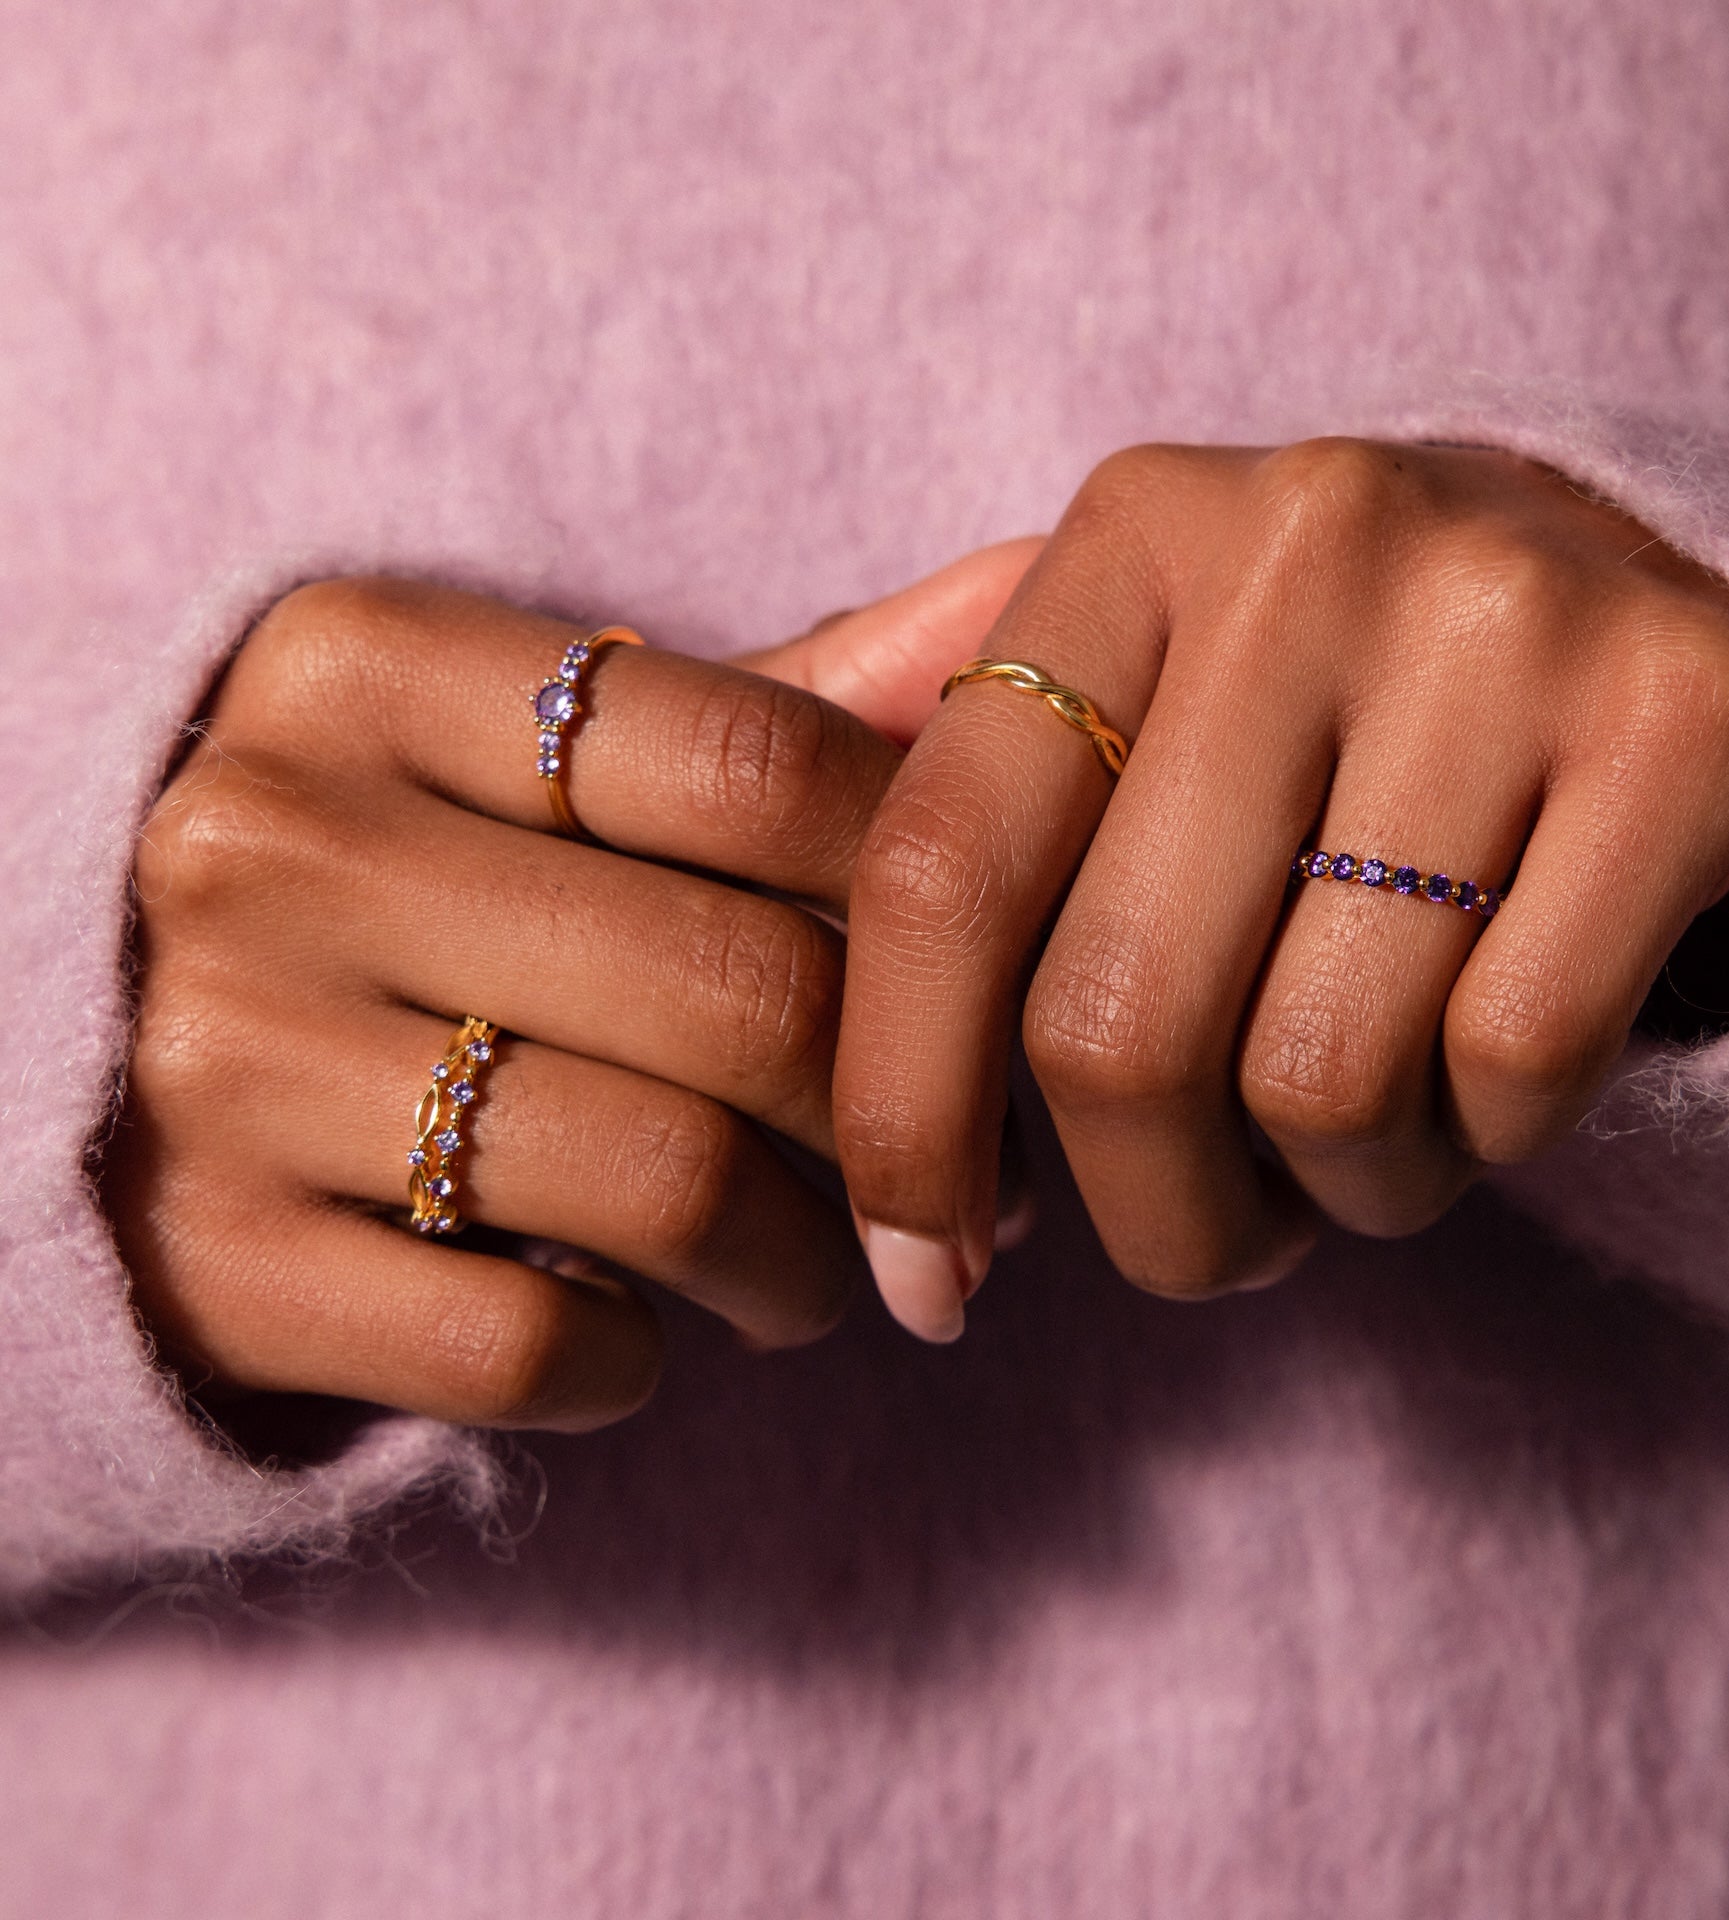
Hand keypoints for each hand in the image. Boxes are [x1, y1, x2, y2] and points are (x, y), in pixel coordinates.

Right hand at [103, 565, 1011, 1430]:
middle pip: (742, 990)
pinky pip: (536, 1343)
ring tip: (813, 1264)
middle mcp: (271, 841)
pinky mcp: (214, 1264)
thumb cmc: (408, 883)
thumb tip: (1021, 602)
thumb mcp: (532, 752)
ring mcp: (225, 1059)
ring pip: (667, 1183)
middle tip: (952, 1169)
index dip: (927, 889)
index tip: (983, 971)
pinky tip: (642, 1326)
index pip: (763, 765)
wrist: (91, 1049)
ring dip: (800, 1259)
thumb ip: (771, 700)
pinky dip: (640, 1362)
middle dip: (902, 1113)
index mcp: (368, 664)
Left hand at [824, 441, 1728, 1339]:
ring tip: (1358, 1134)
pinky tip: (1485, 1083)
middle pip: (1118, 1023)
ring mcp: (1508, 619)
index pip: (941, 873)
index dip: (901, 1114)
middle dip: (1147, 1211)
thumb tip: (764, 982)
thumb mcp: (1144, 693)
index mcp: (1130, 537)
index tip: (924, 1272)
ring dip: (1327, 1188)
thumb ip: (948, 782)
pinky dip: (1484, 1142)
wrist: (1664, 597)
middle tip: (1199, 1233)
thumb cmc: (1343, 703)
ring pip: (1321, 1078)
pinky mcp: (1691, 721)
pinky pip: (1513, 1065)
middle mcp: (1307, 542)